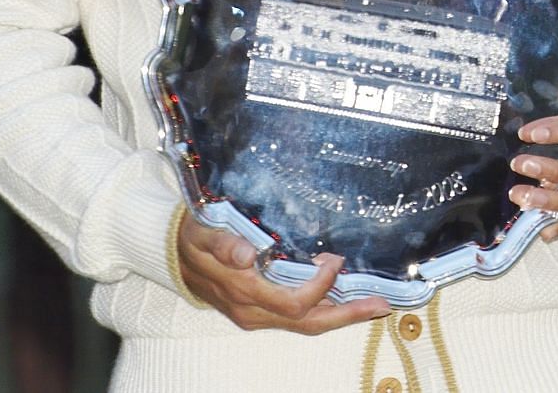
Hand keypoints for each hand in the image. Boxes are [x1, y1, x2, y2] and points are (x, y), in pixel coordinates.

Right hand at [175, 216, 389, 332]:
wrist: (174, 256)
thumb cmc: (194, 239)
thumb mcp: (204, 232)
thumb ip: (224, 243)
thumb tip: (247, 253)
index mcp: (244, 293)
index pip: (294, 302)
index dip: (320, 286)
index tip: (334, 259)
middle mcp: (254, 312)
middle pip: (309, 322)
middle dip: (348, 315)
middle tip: (383, 304)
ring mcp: (257, 316)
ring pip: (307, 324)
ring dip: (342, 316)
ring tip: (375, 305)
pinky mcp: (260, 312)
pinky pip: (298, 318)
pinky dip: (325, 311)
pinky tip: (345, 299)